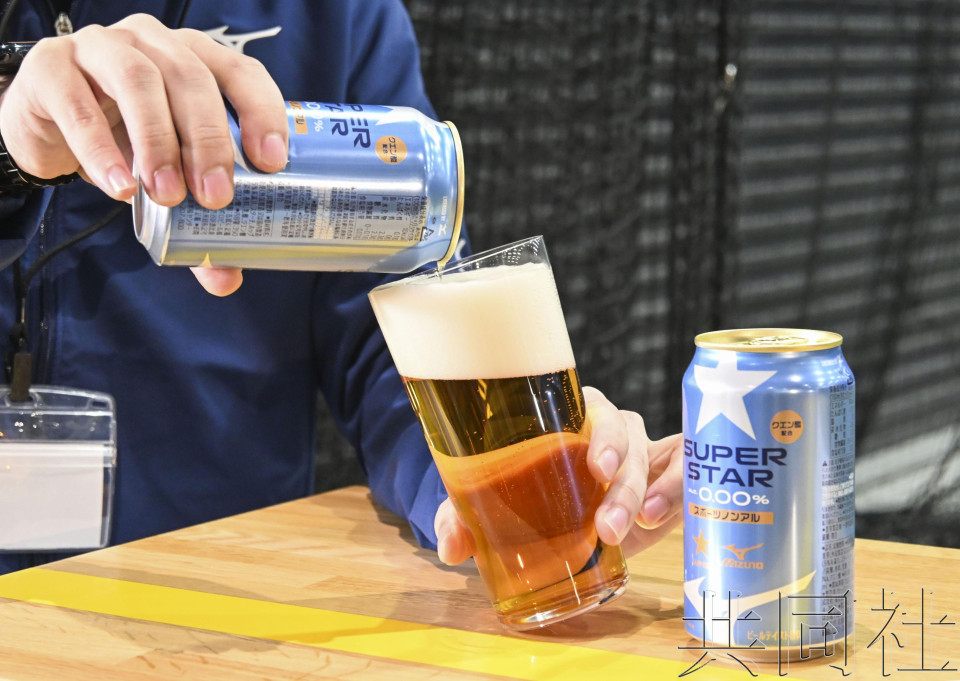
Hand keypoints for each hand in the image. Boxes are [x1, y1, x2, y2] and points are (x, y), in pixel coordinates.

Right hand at [0, 14, 288, 295]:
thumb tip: (226, 278)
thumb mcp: (168, 172)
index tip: (272, 163)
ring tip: (168, 195)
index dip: (262, 112)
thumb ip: (197, 222)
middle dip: (209, 139)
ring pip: (139, 80)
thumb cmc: (124, 138)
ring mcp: (101, 48)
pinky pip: (79, 105)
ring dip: (158, 142)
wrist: (48, 122)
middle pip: (192, 78)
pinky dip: (101, 150)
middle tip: (216, 195)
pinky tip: (117, 188)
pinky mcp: (52, 69)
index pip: (241, 72)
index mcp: (197, 60)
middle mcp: (155, 44)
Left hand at [434, 386, 683, 564]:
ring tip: (639, 527)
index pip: (591, 407)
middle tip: (608, 525)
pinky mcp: (665, 478)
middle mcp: (608, 428)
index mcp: (567, 418)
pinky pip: (685, 473)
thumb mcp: (494, 503)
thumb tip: (450, 548)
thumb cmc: (524, 497)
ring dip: (653, 493)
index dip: (600, 433)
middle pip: (626, 437)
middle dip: (622, 482)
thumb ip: (466, 518)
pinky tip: (665, 520)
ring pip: (656, 459)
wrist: (563, 520)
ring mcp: (642, 451)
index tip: (596, 469)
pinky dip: (680, 492)